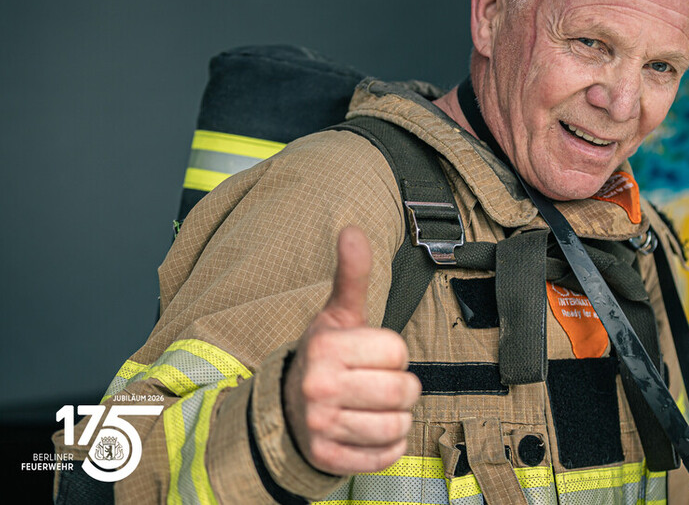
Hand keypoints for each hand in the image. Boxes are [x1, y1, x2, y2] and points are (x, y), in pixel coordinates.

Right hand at [284, 226, 420, 474]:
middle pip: (402, 391)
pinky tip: (371, 430)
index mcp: (325, 347)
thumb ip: (352, 274)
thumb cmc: (325, 355)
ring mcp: (320, 426)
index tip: (374, 356)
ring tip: (377, 407)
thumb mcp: (338, 314)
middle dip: (401, 388)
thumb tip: (352, 230)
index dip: (394, 354)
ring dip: (397, 418)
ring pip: (397, 426)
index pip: (398, 352)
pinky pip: (386, 456)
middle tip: (380, 383)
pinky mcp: (327, 458)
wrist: (286, 406)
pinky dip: (388, 447)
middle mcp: (318, 388)